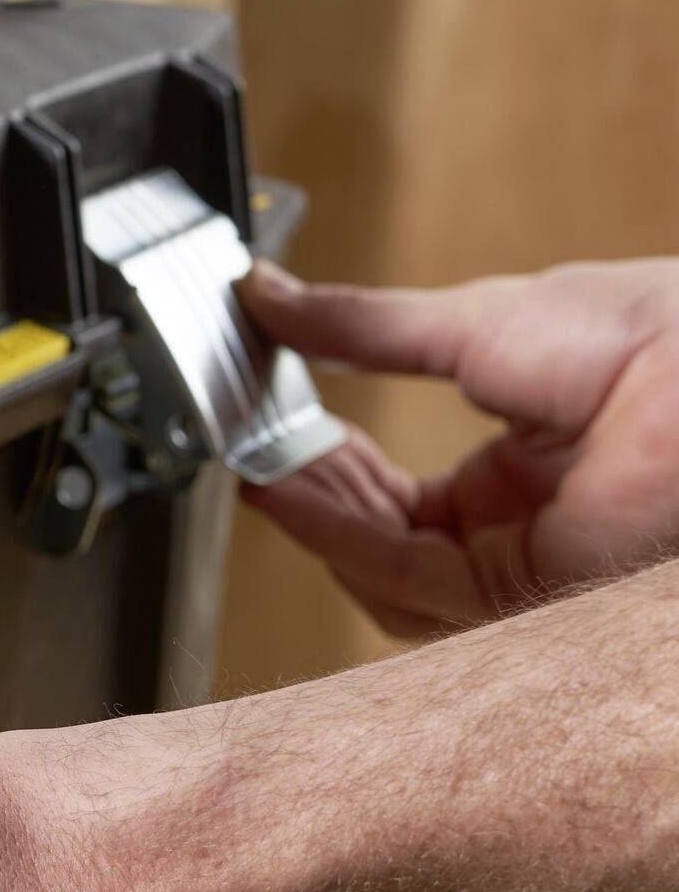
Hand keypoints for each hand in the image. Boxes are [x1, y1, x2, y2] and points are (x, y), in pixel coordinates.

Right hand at [238, 258, 678, 637]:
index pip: (393, 493)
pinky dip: (335, 537)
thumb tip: (272, 297)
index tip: (268, 426)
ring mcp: (519, 567)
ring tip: (261, 467)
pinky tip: (287, 491)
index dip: (322, 463)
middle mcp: (519, 528)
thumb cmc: (646, 339)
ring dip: (314, 520)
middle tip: (252, 446)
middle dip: (308, 493)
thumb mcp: (472, 319)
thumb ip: (360, 325)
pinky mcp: (517, 595)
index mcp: (523, 466)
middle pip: (376, 539)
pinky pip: (401, 579)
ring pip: (379, 575)